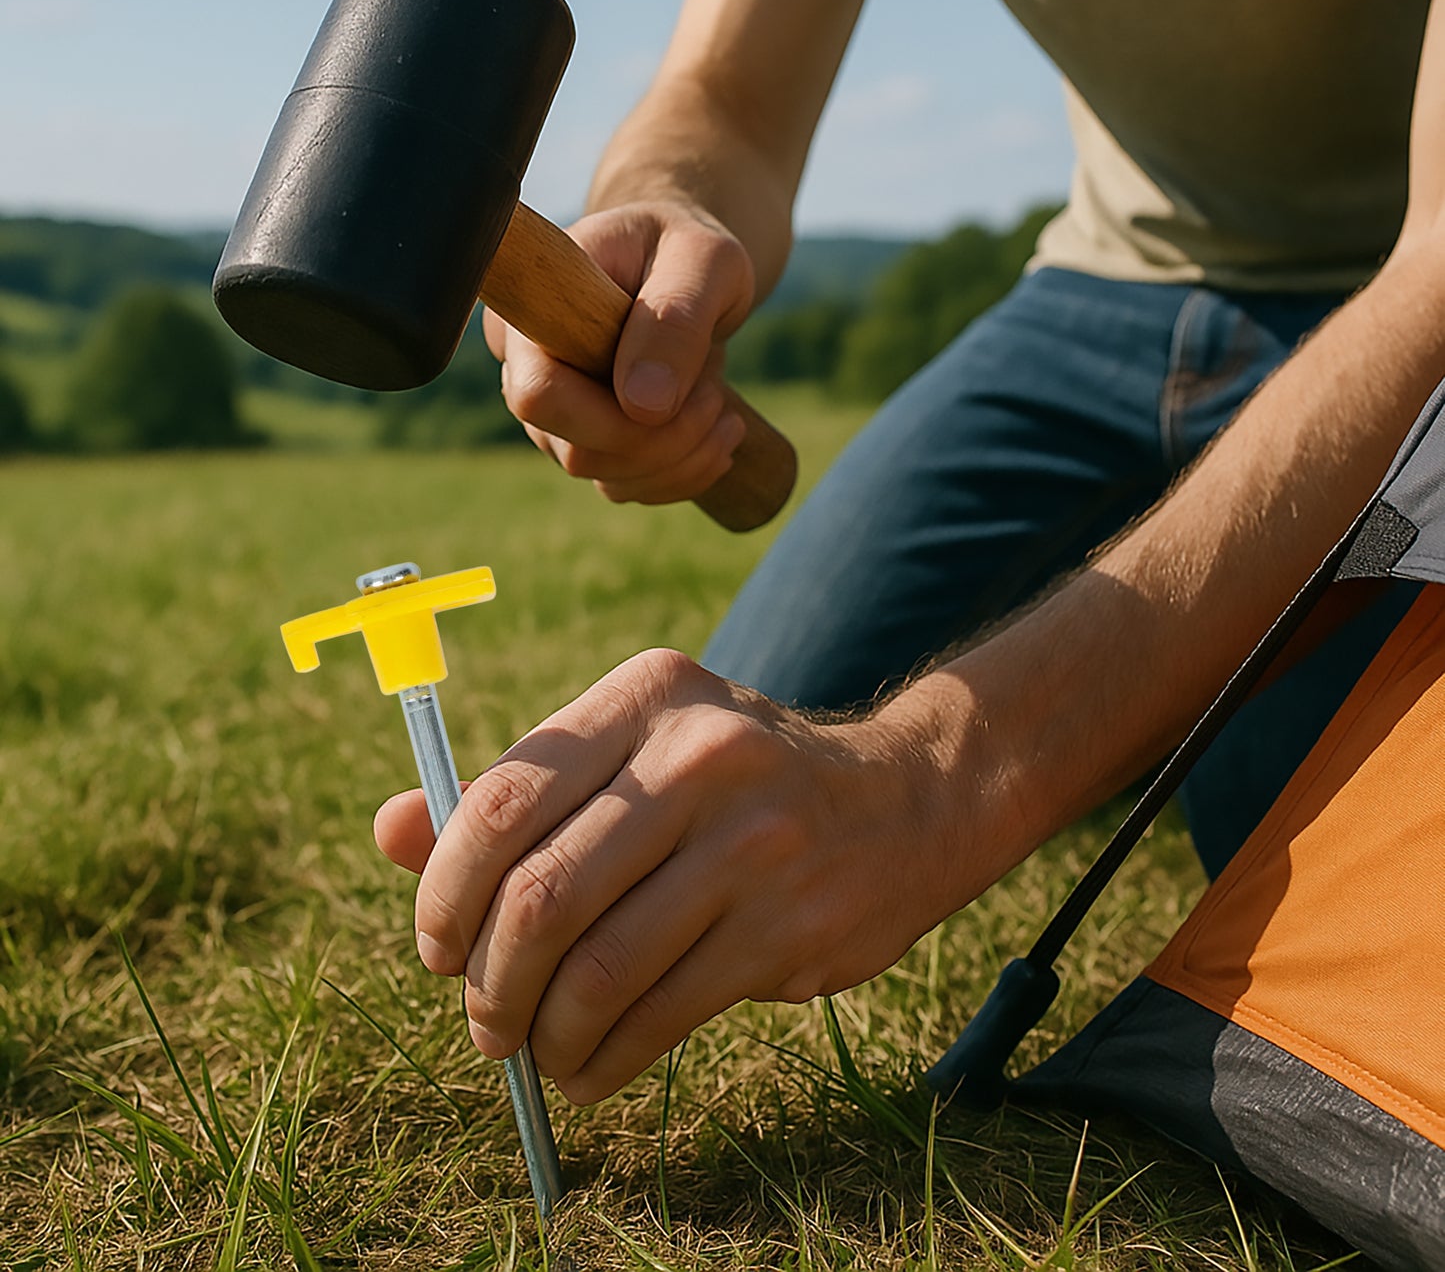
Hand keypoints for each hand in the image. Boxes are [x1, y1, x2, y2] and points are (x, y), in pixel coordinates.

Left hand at [373, 650, 984, 1103]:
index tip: (435, 942)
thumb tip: (391, 831)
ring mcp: (753, 842)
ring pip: (598, 969)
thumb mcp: (635, 749)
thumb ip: (516, 793)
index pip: (504, 799)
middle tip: (482, 1015)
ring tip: (536, 1047)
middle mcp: (700, 755)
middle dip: (487, 980)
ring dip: (543, 1033)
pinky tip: (590, 1066)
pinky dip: (602, 1060)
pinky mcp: (787, 925)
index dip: (444, 888)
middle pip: (541, 894)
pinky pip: (659, 1015)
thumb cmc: (733, 780)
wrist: (903, 801)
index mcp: (645, 695)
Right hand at [482, 203, 754, 504]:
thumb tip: (642, 407)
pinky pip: (628, 486)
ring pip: (608, 478)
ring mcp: (555, 412)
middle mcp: (528, 367)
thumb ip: (675, 318)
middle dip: (666, 440)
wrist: (690, 265)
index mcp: (533, 309)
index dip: (612, 414)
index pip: (539, 393)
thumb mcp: (702, 259)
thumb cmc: (690, 246)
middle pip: (577, 451)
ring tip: (723, 404)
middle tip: (718, 394)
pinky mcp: (589, 440)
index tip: (687, 385)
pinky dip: (683, 472)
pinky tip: (717, 433)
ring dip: (682, 457)